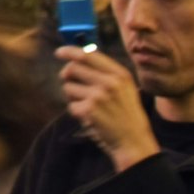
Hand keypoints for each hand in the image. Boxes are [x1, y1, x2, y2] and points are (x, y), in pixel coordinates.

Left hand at [56, 44, 158, 172]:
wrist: (134, 141)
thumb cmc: (126, 114)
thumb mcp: (125, 88)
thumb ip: (106, 73)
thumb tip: (75, 60)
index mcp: (120, 74)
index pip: (88, 55)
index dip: (70, 51)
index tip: (59, 52)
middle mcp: (109, 82)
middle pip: (72, 68)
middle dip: (67, 76)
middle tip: (71, 84)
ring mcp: (98, 95)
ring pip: (68, 87)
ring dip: (72, 97)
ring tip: (88, 106)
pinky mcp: (89, 110)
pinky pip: (70, 105)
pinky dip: (76, 112)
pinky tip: (90, 118)